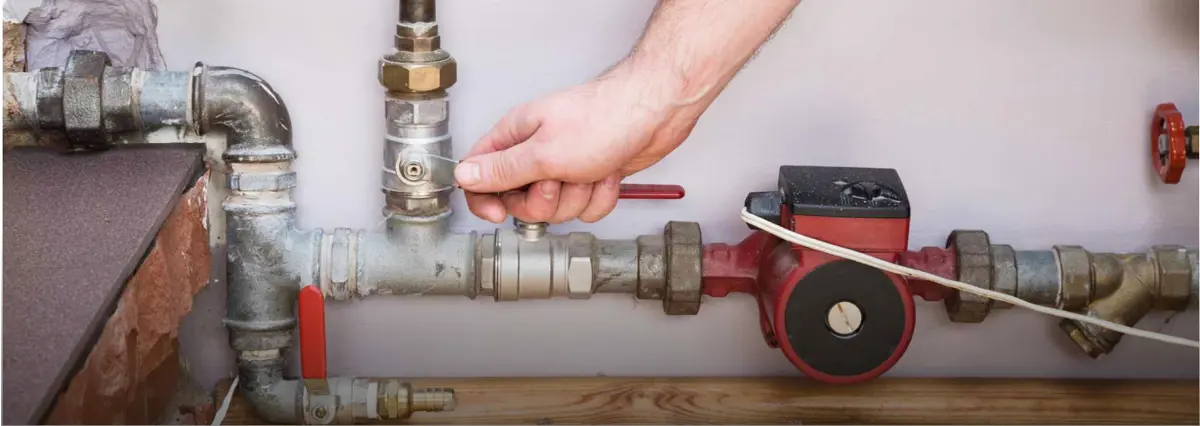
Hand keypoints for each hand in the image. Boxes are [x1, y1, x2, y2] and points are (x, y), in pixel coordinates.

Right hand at [455, 63, 701, 223]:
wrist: (654, 113)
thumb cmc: (603, 118)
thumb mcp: (543, 152)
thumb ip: (501, 170)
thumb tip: (463, 177)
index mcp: (515, 136)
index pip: (479, 174)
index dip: (485, 199)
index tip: (499, 214)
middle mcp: (536, 151)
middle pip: (520, 201)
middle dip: (545, 201)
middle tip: (559, 181)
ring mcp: (565, 165)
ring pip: (556, 209)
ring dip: (577, 197)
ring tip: (589, 171)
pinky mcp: (591, 175)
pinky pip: (585, 207)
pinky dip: (600, 197)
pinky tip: (607, 174)